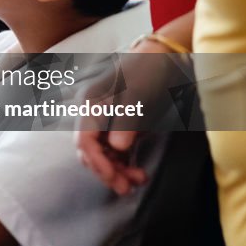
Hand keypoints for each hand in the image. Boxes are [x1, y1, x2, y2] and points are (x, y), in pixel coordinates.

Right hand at [73, 35, 189, 194]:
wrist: (160, 57)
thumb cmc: (146, 70)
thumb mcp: (137, 94)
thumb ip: (126, 121)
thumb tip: (117, 148)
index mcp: (90, 105)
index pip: (84, 141)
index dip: (97, 162)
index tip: (113, 178)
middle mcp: (92, 115)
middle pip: (90, 151)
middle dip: (107, 171)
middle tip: (127, 188)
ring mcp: (103, 121)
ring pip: (102, 154)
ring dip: (116, 170)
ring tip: (138, 181)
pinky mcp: (116, 126)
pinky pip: (114, 151)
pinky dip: (123, 164)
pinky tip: (138, 171)